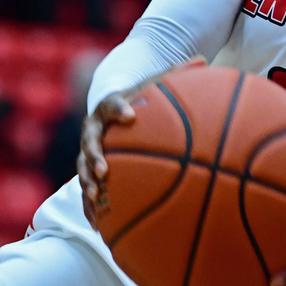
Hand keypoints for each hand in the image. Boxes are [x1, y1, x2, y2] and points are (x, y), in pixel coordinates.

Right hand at [77, 56, 206, 229]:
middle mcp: (94, 130)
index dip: (120, 109)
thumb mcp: (155, 83)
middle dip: (95, 156)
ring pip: (82, 169)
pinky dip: (90, 207)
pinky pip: (86, 190)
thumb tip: (204, 59)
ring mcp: (87, 151)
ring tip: (96, 198)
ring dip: (87, 184)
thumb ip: (176, 74)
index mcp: (110, 106)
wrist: (111, 110)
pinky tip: (99, 226)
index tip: (131, 115)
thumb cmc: (139, 98)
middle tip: (104, 169)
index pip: (112, 105)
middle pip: (90, 142)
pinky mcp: (88, 170)